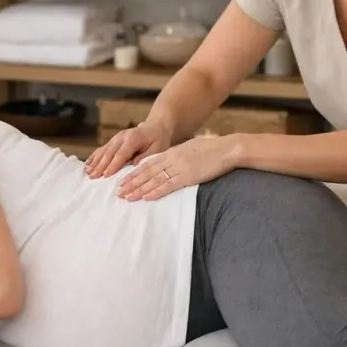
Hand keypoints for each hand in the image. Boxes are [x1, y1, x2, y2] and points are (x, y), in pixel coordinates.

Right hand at [85, 120, 172, 178]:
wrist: (155, 127)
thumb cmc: (158, 140)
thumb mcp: (158, 149)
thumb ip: (146, 157)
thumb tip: (133, 165)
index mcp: (133, 138)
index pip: (121, 154)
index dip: (113, 165)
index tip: (105, 175)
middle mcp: (122, 137)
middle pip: (109, 152)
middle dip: (100, 165)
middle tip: (93, 177)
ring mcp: (116, 137)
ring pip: (103, 151)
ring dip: (95, 162)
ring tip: (88, 172)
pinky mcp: (113, 140)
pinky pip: (102, 149)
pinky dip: (94, 157)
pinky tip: (88, 164)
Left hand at [116, 134, 240, 200]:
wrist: (228, 148)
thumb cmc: (214, 149)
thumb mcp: (192, 148)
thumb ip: (180, 155)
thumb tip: (173, 162)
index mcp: (172, 152)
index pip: (148, 164)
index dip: (134, 173)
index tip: (124, 180)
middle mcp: (172, 159)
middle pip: (147, 172)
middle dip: (131, 182)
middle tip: (118, 191)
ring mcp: (179, 168)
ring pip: (153, 180)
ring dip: (139, 189)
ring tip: (126, 197)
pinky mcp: (188, 176)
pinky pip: (168, 185)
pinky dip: (155, 192)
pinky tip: (145, 197)